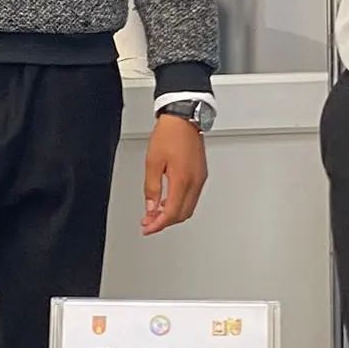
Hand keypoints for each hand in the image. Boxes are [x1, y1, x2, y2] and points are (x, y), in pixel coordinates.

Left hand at [141, 115, 207, 234]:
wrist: (183, 118)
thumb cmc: (169, 134)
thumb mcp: (152, 162)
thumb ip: (151, 188)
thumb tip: (151, 208)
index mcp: (182, 180)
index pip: (171, 213)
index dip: (158, 225)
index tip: (148, 228)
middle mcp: (195, 181)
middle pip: (182, 214)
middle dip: (165, 222)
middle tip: (149, 222)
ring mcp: (200, 178)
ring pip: (188, 207)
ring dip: (172, 214)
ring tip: (156, 213)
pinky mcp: (200, 174)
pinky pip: (192, 196)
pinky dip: (180, 204)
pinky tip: (168, 201)